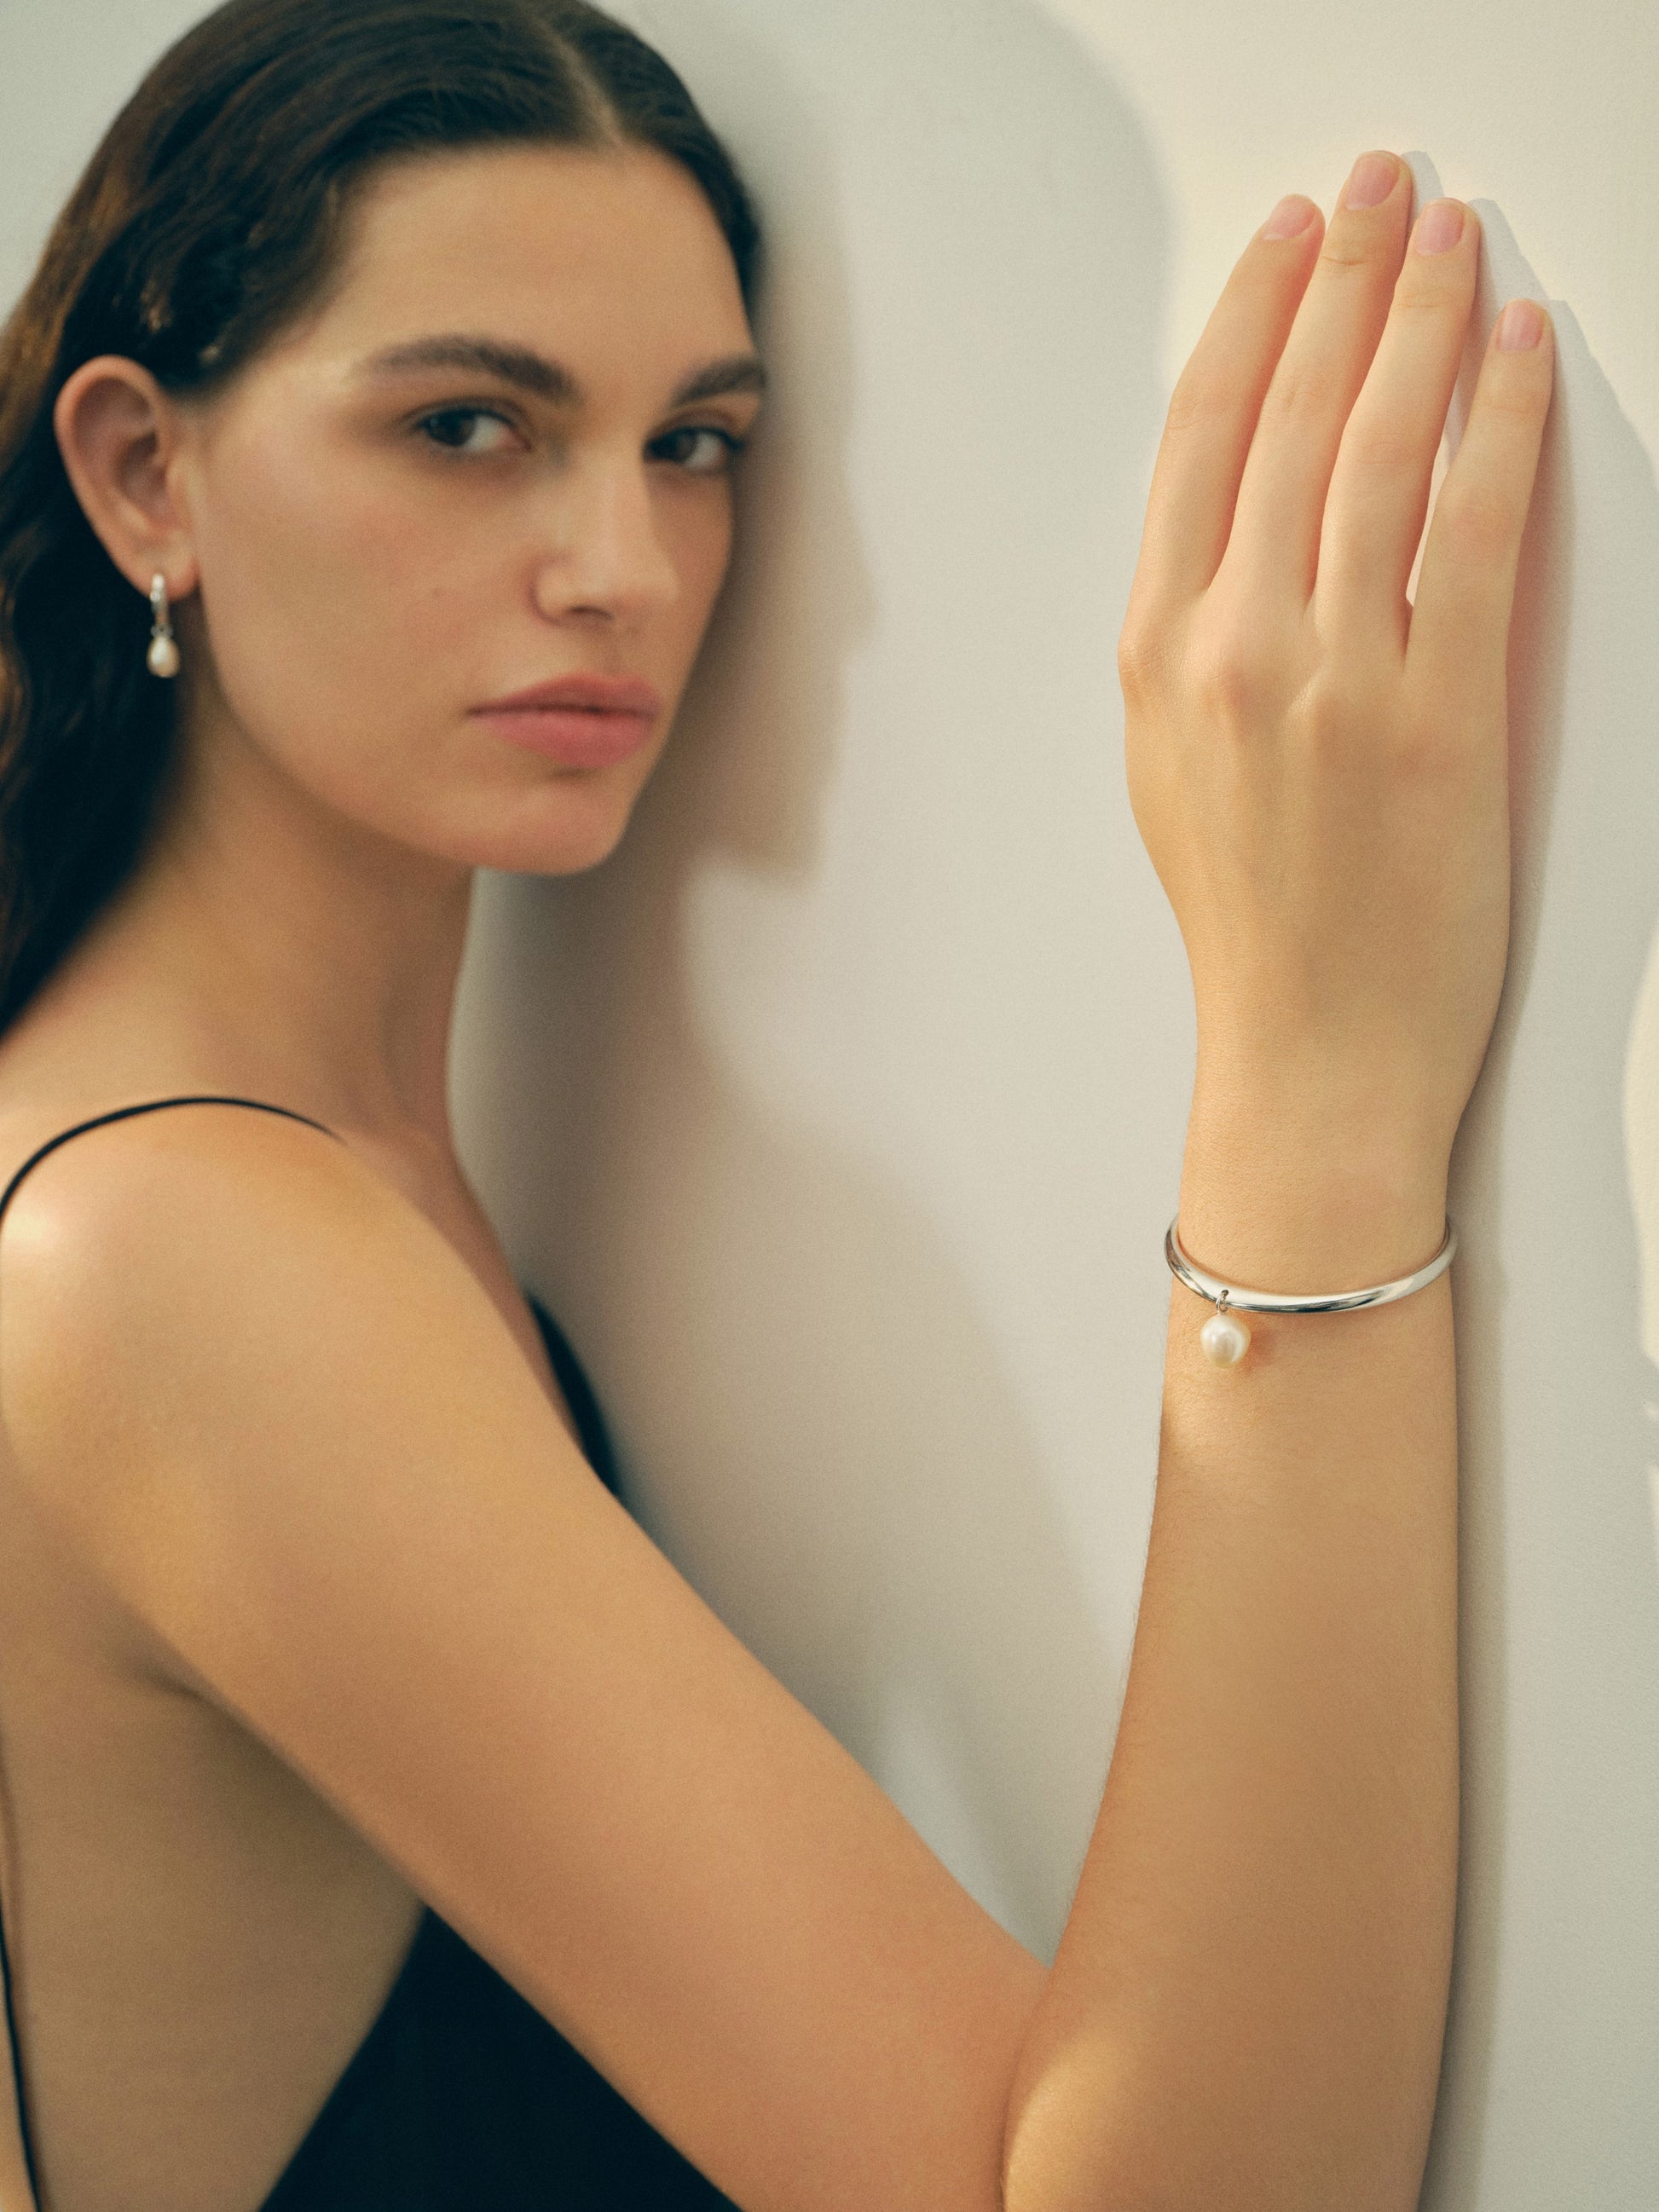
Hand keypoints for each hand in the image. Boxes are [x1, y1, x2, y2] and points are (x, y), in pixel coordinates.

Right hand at [1119, 151, 1553, 1177]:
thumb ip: (1198, 639)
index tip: (1289, 241)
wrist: (1310, 1054)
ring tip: (1453, 239)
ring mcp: (1333, 681)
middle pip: (1289, 418)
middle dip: (1343, 279)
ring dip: (1421, 320)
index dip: (1250, 320)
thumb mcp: (1174, 768)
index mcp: (1155, 659)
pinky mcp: (1438, 718)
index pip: (1200, 443)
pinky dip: (1500, 426)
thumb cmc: (1255, 928)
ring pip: (1377, 452)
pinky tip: (1517, 356)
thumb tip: (1257, 521)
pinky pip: (1473, 533)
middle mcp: (1231, 652)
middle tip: (1383, 189)